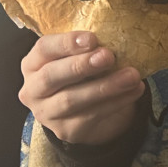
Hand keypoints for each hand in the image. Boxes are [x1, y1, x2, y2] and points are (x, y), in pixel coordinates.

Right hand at [19, 32, 145, 145]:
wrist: (86, 110)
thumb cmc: (82, 74)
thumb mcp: (79, 56)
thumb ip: (89, 48)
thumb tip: (115, 36)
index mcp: (33, 64)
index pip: (44, 49)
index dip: (67, 43)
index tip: (92, 38)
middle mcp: (33, 89)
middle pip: (51, 76)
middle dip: (81, 65)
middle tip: (108, 56)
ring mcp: (47, 113)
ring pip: (72, 100)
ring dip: (105, 86)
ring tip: (132, 75)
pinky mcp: (66, 130)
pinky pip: (92, 115)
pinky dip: (117, 101)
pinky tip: (134, 90)